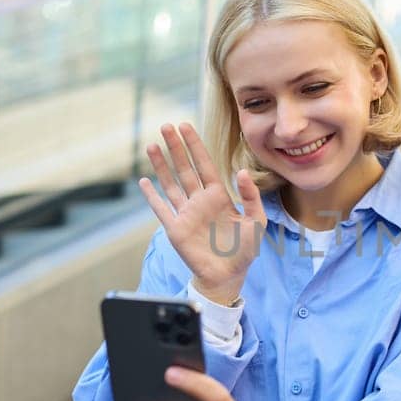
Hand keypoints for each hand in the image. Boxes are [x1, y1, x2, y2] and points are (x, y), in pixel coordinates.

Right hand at [138, 122, 266, 303]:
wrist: (229, 275)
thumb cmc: (244, 250)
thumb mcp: (256, 221)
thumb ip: (251, 197)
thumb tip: (243, 172)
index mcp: (218, 196)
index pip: (203, 164)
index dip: (195, 145)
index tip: (185, 126)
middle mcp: (199, 201)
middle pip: (184, 168)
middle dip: (175, 147)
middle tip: (166, 126)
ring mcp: (186, 213)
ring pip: (170, 183)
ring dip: (161, 165)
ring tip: (151, 145)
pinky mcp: (175, 228)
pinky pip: (161, 208)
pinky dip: (152, 196)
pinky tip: (144, 181)